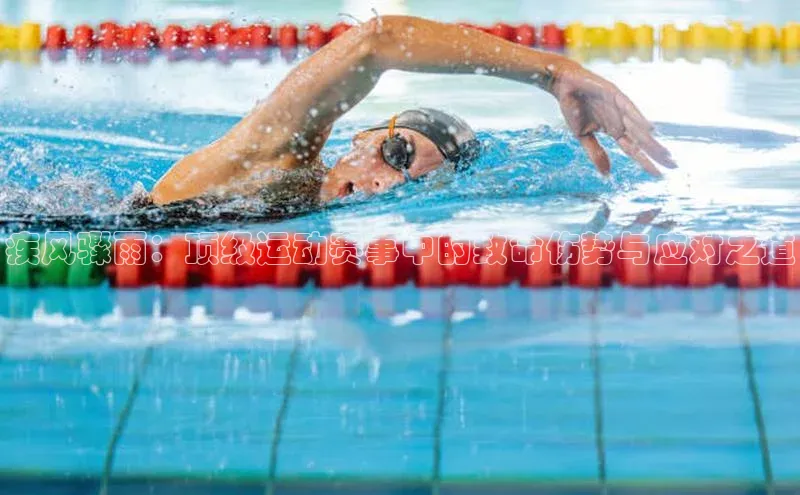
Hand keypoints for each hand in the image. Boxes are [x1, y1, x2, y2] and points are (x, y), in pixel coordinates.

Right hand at [549, 61, 676, 175]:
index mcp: (614, 131)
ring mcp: (620, 108)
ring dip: (652, 141)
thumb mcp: (583, 136)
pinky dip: (640, 119)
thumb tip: (607, 174)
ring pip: (639, 128)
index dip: (645, 162)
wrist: (563, 85)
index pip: (633, 150)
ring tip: (666, 154)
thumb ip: (596, 153)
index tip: (658, 175)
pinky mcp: (615, 95)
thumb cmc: (573, 108)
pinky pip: (630, 109)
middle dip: (657, 153)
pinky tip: (650, 130)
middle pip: (642, 141)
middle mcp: (621, 121)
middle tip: (673, 166)